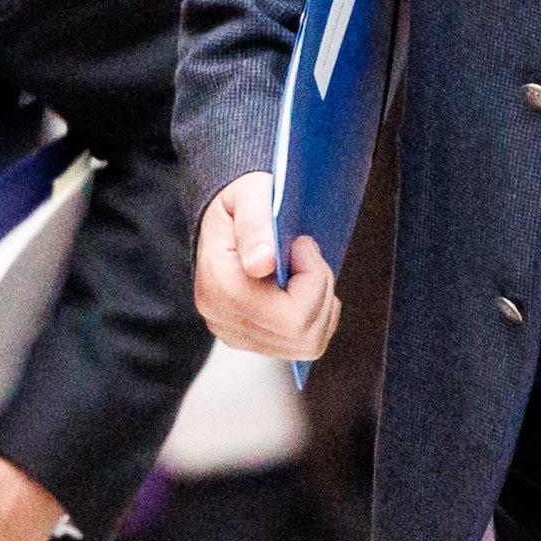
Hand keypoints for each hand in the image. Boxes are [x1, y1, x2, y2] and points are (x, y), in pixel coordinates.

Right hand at [194, 171, 333, 361]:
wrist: (225, 217)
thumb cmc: (243, 201)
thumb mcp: (250, 195)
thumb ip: (256, 225)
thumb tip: (261, 264)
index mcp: (219, 285)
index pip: (292, 316)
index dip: (312, 280)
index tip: (302, 244)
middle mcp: (222, 319)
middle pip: (303, 333)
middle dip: (321, 291)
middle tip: (307, 256)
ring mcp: (235, 335)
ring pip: (308, 344)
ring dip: (322, 305)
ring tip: (305, 271)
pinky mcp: (249, 341)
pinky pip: (302, 345)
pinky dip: (316, 317)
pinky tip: (303, 290)